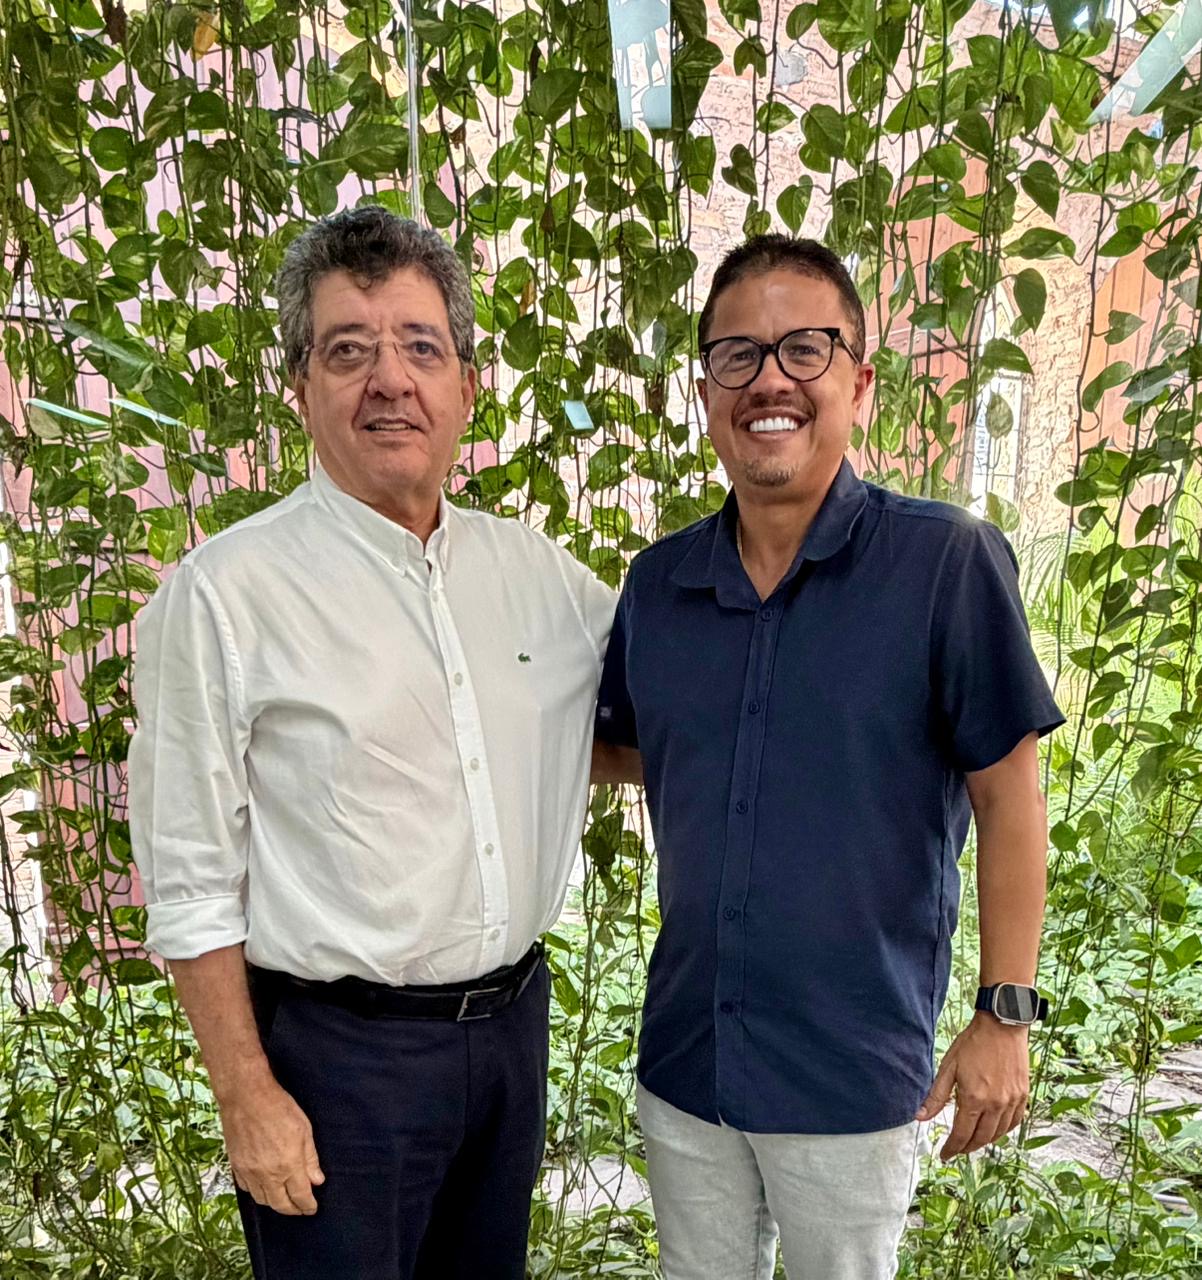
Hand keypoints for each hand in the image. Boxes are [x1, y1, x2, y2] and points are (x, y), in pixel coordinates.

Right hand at [220, 1078, 325, 1214]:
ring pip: (262, 1200)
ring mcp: (249, 1172)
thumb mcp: (304, 1129)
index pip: (300, 1196)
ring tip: (283, 1199)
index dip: (307, 1205)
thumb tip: (317, 1180)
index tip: (312, 1208)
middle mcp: (267, 1175)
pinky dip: (257, 1193)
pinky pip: (247, 1189)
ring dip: (274, 1203)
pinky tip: (264, 1187)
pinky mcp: (236, 1166)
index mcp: (288, 1166)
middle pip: (280, 1204)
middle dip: (292, 1210)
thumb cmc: (279, 1108)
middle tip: (300, 1209)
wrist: (246, 1097)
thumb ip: (311, 1158)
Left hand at [916, 1013, 1029, 1160]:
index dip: (951, 1148)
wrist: (1002, 1027)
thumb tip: (920, 1117)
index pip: (961, 1134)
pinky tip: (993, 1129)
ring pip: (998, 1134)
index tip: (944, 1155)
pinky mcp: (1023, 1096)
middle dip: (966, 1148)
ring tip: (972, 1142)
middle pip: (980, 1139)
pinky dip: (1002, 1131)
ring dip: (984, 1142)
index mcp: (974, 1099)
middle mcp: (995, 1105)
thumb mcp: (948, 1067)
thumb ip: (936, 1096)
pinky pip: (1013, 1123)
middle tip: (956, 1150)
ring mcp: (1012, 1102)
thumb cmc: (973, 1043)